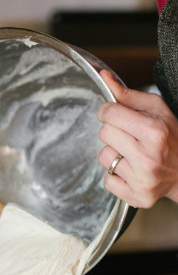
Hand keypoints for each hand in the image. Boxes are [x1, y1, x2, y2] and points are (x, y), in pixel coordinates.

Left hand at [97, 69, 177, 206]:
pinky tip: (132, 170)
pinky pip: (107, 180)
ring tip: (133, 153)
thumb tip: (104, 77)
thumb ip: (128, 94)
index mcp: (155, 132)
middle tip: (130, 135)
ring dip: (114, 153)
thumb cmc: (172, 137)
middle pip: (104, 134)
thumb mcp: (157, 110)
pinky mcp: (136, 197)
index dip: (109, 111)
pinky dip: (116, 174)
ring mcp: (142, 180)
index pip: (110, 114)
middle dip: (114, 131)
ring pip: (103, 157)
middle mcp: (148, 158)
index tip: (115, 114)